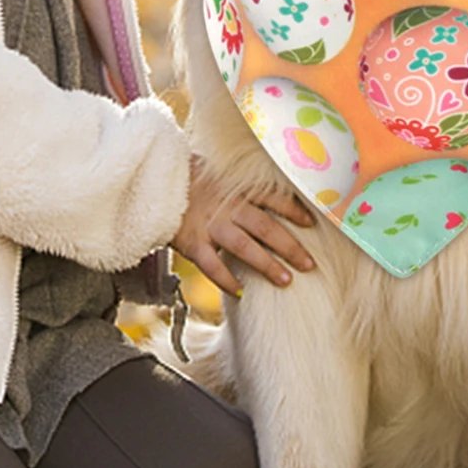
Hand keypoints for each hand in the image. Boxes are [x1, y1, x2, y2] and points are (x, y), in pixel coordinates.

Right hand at [171, 158, 316, 296]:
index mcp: (236, 189)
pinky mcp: (192, 242)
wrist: (154, 184)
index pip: (272, 198)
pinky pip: (213, 265)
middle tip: (310, 264)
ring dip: (267, 264)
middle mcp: (227, 206)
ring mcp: (210, 225)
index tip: (313, 223)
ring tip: (287, 280)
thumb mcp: (219, 174)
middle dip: (290, 246)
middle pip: (265, 227)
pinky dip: (227, 280)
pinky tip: (241, 292)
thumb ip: (241, 186)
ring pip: (244, 247)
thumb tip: (272, 193)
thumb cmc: (190, 179)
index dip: (294, 211)